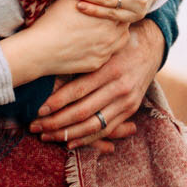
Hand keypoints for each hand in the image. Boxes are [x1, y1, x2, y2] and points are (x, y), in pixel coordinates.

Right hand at [0, 0, 127, 86]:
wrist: (41, 49)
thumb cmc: (54, 20)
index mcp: (107, 14)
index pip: (120, 4)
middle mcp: (112, 34)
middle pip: (124, 21)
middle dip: (117, 16)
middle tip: (109, 11)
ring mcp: (106, 51)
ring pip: (121, 39)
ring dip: (116, 32)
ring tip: (104, 26)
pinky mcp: (98, 63)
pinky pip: (108, 54)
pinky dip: (105, 47)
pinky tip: (95, 40)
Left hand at [30, 17, 164, 149]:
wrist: (151, 47)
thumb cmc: (118, 43)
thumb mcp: (103, 46)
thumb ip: (82, 59)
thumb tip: (48, 68)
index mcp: (111, 68)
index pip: (79, 90)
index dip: (57, 102)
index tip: (38, 110)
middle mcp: (120, 87)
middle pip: (83, 111)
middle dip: (56, 122)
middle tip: (35, 126)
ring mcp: (127, 102)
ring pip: (93, 125)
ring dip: (67, 134)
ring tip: (46, 136)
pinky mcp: (130, 110)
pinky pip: (106, 130)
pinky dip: (86, 139)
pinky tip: (69, 143)